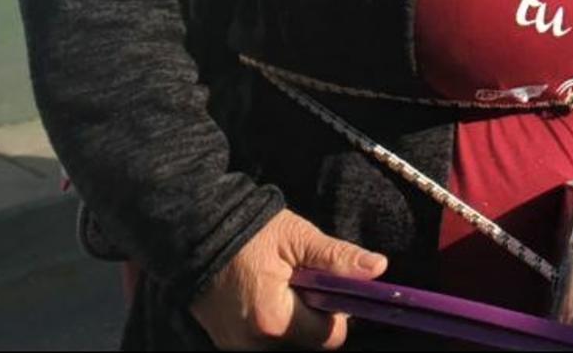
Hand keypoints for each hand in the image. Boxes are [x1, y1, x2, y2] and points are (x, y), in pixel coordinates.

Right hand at [189, 208, 385, 349]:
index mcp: (274, 320)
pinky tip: (265, 294)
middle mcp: (253, 342)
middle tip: (304, 281)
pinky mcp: (225, 340)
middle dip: (314, 316)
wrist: (194, 231)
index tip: (329, 287)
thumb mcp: (298, 237)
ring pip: (286, 341)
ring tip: (282, 285)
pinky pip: (263, 339)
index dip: (338, 314)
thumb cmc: (249, 232)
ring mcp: (236, 344)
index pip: (329, 337)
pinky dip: (272, 321)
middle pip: (307, 342)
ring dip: (293, 319)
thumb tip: (378, 268)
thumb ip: (337, 258)